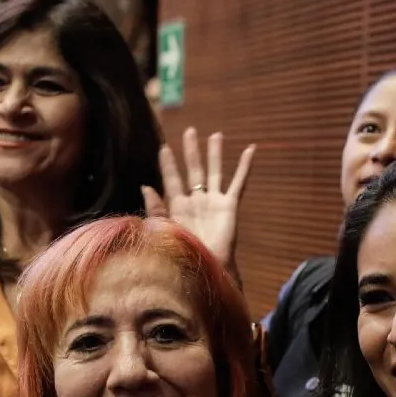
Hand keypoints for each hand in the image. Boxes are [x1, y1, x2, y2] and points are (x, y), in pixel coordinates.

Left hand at [142, 126, 254, 278]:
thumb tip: (145, 186)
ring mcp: (214, 201)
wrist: (206, 265)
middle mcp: (196, 201)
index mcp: (178, 206)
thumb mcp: (164, 228)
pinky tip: (249, 150)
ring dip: (215, 153)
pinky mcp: (229, 205)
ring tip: (215, 135)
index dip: (168, 164)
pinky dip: (244, 166)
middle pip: (193, 170)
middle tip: (189, 131)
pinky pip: (238, 182)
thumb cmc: (183, 251)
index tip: (163, 147)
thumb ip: (156, 207)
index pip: (172, 180)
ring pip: (214, 171)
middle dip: (191, 151)